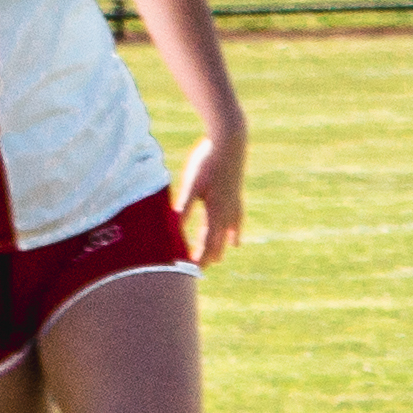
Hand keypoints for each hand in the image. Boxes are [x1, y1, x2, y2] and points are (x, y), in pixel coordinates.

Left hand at [175, 126, 246, 267]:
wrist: (230, 141)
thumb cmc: (208, 161)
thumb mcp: (192, 185)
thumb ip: (184, 208)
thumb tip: (175, 229)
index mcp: (215, 212)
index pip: (206, 243)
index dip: (198, 257)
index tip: (189, 271)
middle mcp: (228, 213)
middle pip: (217, 242)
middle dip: (208, 256)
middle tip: (197, 270)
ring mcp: (234, 205)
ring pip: (228, 234)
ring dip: (220, 247)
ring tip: (218, 260)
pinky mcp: (236, 197)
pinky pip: (237, 222)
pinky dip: (234, 233)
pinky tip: (236, 238)